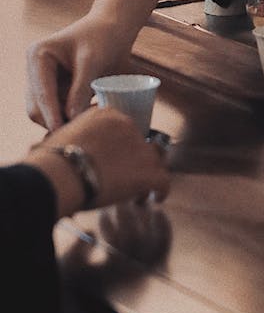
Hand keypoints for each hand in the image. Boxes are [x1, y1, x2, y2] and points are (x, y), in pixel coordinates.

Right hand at [26, 17, 131, 130]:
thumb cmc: (103, 37)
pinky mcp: (55, 91)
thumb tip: (71, 118)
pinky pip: (58, 112)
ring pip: (46, 114)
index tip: (61, 131)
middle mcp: (35, 70)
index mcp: (38, 55)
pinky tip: (90, 118)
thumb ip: (81, 88)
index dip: (51, 114)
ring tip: (90, 123)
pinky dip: (71, 118)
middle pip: (37, 109)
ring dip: (64, 122)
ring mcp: (43, 82)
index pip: (41, 93)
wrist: (114, 29)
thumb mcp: (93, 60)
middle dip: (56, 121)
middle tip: (82, 131)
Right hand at [26, 106, 170, 218]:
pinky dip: (161, 190)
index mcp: (107, 114)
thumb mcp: (63, 134)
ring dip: (149, 173)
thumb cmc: (52, 160)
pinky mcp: (148, 171)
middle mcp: (128, 126)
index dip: (122, 144)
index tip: (116, 157)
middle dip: (135, 158)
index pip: (123, 127)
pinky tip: (155, 197)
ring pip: (155, 159)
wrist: (59, 174)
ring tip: (140, 188)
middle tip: (125, 175)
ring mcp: (140, 148)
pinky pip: (163, 180)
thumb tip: (71, 149)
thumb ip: (76, 135)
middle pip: (141, 141)